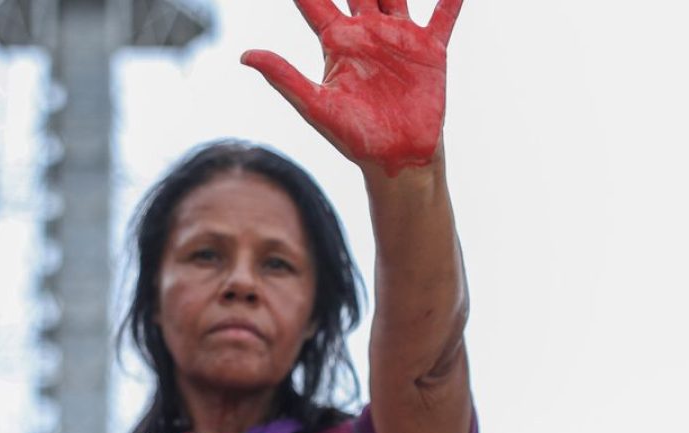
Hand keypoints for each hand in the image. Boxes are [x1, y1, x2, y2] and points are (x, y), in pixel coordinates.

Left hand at [241, 0, 462, 173]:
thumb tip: (244, 55)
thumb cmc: (354, 139)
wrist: (397, 159)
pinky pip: (444, 14)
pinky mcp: (430, 50)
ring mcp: (399, 37)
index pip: (315, 0)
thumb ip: (284, 78)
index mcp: (337, 43)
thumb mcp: (317, 106)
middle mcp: (367, 33)